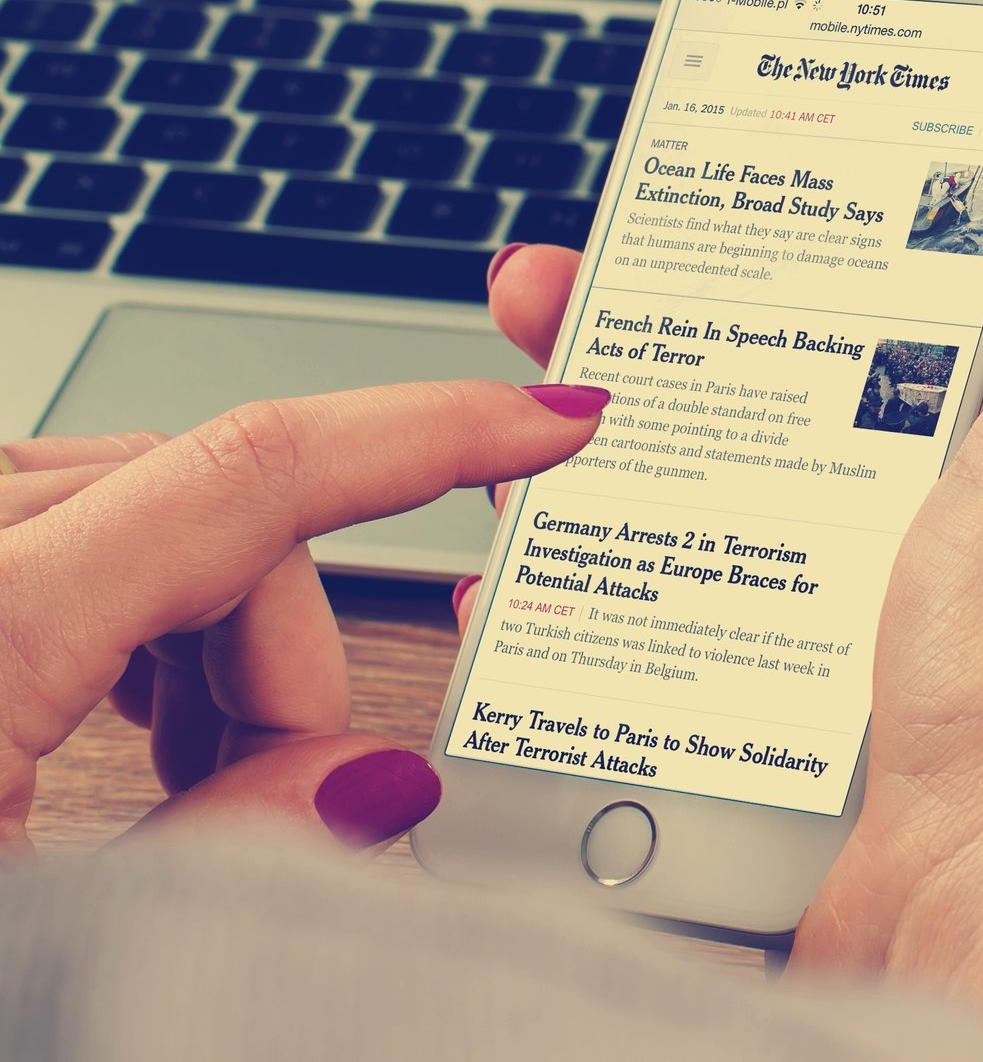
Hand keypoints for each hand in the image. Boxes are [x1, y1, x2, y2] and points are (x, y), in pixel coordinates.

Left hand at [0, 368, 605, 854]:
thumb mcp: (41, 940)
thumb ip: (224, 850)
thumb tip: (379, 780)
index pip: (262, 472)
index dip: (437, 433)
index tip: (550, 423)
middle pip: (238, 513)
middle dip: (296, 651)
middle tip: (274, 794)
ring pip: (181, 507)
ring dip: (229, 635)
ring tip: (183, 776)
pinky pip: (109, 513)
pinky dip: (161, 606)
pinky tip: (131, 710)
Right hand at [472, 230, 982, 1058]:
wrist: (982, 915)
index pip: (871, 311)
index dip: (782, 253)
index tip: (695, 218)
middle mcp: (920, 534)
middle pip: (760, 393)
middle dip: (649, 331)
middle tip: (553, 295)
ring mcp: (840, 626)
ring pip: (695, 498)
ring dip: (595, 448)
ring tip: (510, 410)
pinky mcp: (772, 710)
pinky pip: (662, 620)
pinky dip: (588, 585)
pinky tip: (521, 560)